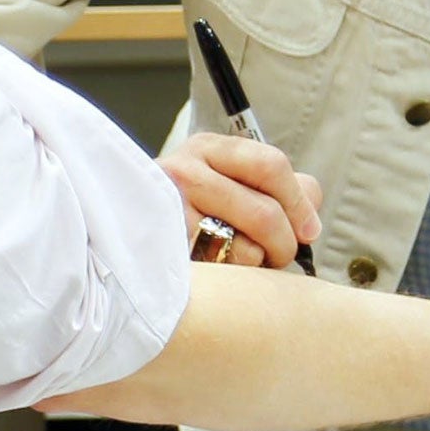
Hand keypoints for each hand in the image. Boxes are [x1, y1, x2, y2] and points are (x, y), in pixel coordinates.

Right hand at [157, 132, 321, 268]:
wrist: (117, 236)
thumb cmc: (185, 212)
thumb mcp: (225, 182)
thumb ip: (277, 188)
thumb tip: (311, 214)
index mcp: (207, 149)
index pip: (271, 165)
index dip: (299, 202)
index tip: (309, 230)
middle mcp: (184, 172)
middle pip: (265, 213)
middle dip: (284, 243)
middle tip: (280, 256)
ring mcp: (170, 212)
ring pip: (248, 249)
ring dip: (257, 266)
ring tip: (240, 262)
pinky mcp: (166, 253)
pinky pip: (223, 275)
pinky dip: (233, 281)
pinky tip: (217, 271)